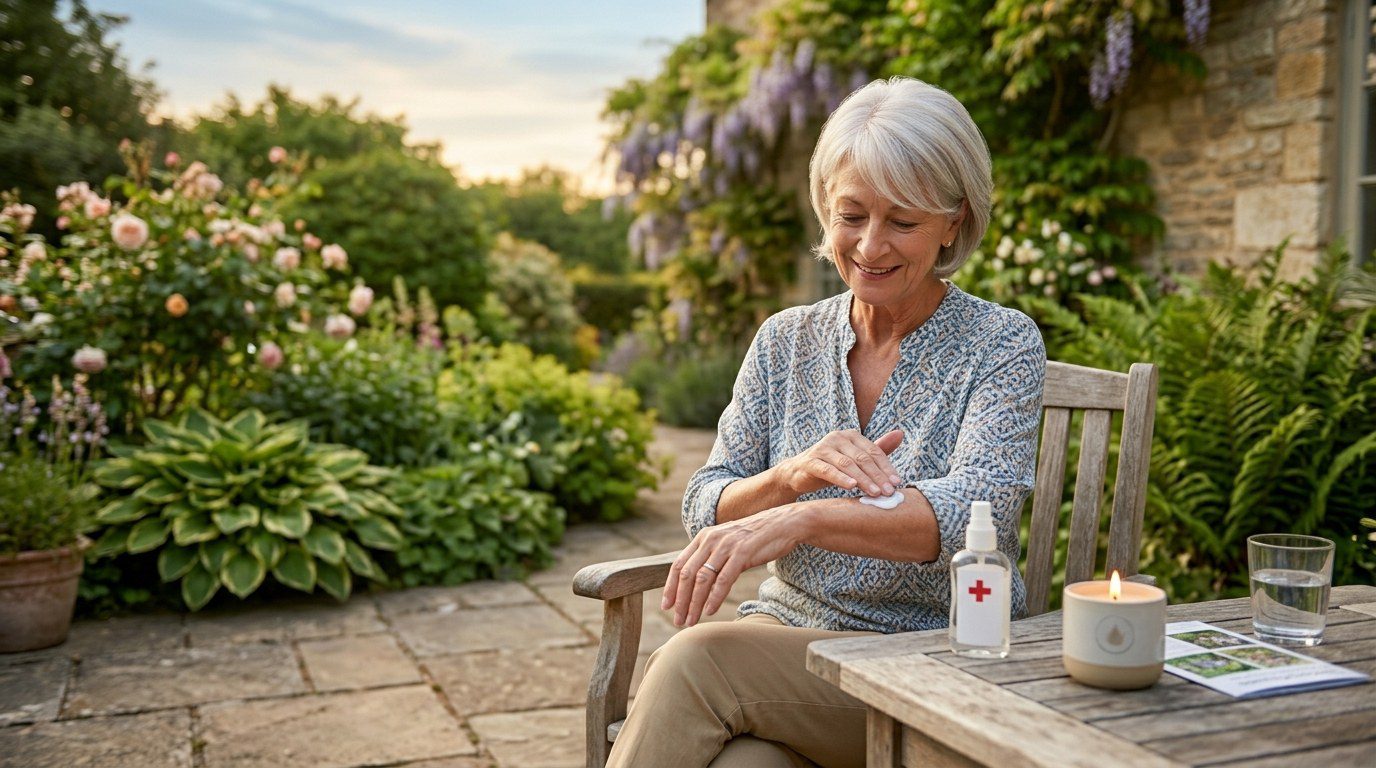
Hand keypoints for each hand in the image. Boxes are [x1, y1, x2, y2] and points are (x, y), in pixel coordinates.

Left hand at [661, 506, 801, 626]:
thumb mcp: (726, 543)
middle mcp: (710, 539)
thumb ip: (710, 557)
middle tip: (678, 620)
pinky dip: (714, 597)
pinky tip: (710, 611)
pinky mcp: (742, 552)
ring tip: (691, 621)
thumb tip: (695, 581)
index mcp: (703, 537)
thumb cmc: (755, 538)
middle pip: (687, 574)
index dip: (670, 587)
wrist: (783, 523)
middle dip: (680, 601)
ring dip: (694, 603)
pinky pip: (724, 579)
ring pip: (702, 579)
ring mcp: (726, 546)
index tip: (666, 606)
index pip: (678, 565)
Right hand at [777, 429, 903, 497]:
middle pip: (862, 458)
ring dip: (863, 479)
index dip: (887, 467)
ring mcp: (822, 448)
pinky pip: (828, 470)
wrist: (798, 473)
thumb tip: (900, 433)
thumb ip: (876, 449)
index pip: (873, 451)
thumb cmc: (831, 466)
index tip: (897, 483)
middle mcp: (837, 438)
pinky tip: (851, 486)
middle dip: (878, 476)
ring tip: (875, 493)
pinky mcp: (810, 461)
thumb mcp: (855, 458)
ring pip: (847, 464)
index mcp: (851, 436)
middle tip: (889, 492)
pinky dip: (841, 478)